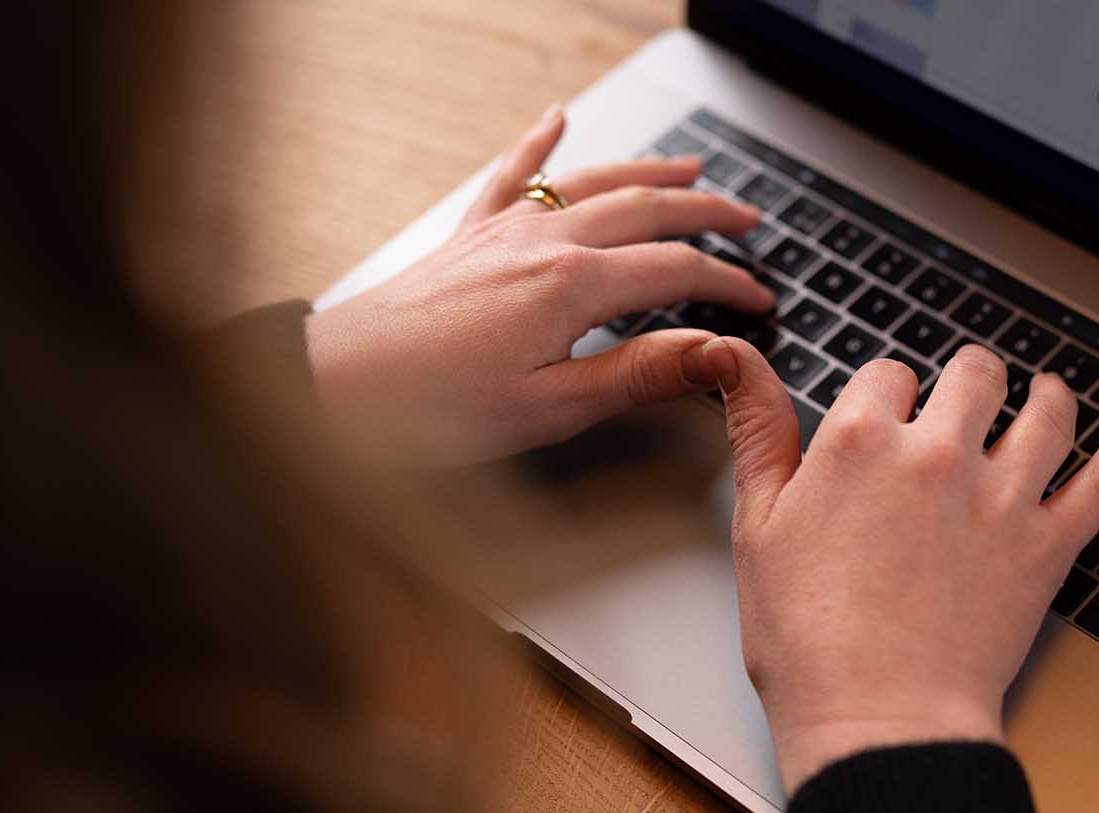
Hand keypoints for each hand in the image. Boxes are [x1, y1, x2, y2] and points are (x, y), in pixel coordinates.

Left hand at [305, 105, 773, 466]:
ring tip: (693, 167)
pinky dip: (541, 144)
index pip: (676, 268)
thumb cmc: (432, 408)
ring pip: (595, 183)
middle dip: (707, 211)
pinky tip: (557, 119)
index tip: (760, 299)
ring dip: (651, 172)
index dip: (728, 284)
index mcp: (571, 284)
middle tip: (750, 221)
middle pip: (647, 208)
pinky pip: (514, 176)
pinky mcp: (470, 238)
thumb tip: (712, 354)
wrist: (338, 387)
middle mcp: (543, 242)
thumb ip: (636, 374)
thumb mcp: (550, 407)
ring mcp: (504, 232)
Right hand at [685, 340, 1098, 795]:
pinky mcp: (1049, 545)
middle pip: (973, 375)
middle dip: (967, 382)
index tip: (886, 414)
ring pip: (1046, 411)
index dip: (886, 392)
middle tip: (964, 401)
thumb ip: (757, 433)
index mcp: (859, 443)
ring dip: (1046, 397)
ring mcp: (1002, 497)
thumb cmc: (808, 642)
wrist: (878, 720)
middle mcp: (937, 454)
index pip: (887, 374)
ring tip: (1045, 397)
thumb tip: (738, 360)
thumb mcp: (757, 528)